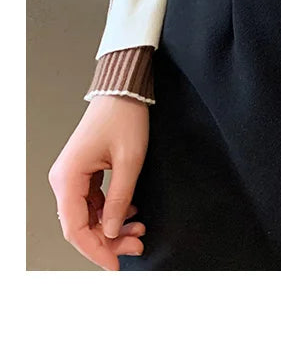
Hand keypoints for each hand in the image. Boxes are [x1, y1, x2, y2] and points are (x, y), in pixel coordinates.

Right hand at [48, 95, 148, 270]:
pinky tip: (132, 214)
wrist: (123, 91)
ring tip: (139, 230)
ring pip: (88, 216)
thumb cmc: (124, 118)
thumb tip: (111, 232)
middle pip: (81, 226)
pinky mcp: (83, 173)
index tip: (116, 265)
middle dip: (108, 241)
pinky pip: (93, 203)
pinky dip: (111, 212)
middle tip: (137, 244)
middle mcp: (64, 179)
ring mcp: (72, 177)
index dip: (95, 251)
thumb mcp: (129, 161)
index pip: (75, 228)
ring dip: (112, 227)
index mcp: (68, 178)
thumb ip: (119, 199)